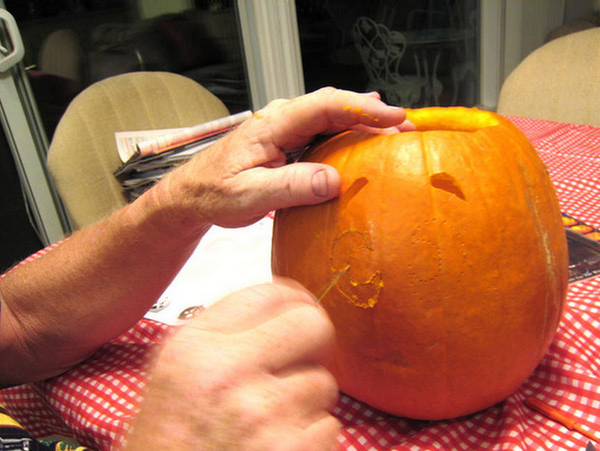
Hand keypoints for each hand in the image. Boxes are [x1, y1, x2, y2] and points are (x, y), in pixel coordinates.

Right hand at [83, 282, 339, 450]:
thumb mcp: (174, 372)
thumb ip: (225, 334)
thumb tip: (288, 307)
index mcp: (195, 344)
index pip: (273, 292)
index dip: (297, 304)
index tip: (300, 318)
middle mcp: (228, 371)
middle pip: (314, 326)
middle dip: (316, 346)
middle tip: (300, 367)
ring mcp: (263, 414)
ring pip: (325, 383)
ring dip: (306, 404)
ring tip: (269, 426)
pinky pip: (330, 428)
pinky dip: (312, 442)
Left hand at [157, 87, 412, 232]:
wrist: (192, 195)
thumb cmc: (214, 194)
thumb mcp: (248, 196)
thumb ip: (289, 187)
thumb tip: (333, 181)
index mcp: (272, 124)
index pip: (325, 105)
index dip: (363, 109)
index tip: (395, 119)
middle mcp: (281, 118)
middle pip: (335, 105)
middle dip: (373, 114)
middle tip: (407, 129)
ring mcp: (285, 128)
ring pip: (332, 117)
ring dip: (363, 124)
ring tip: (396, 135)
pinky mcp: (288, 142)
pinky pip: (324, 132)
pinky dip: (349, 136)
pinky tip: (367, 144)